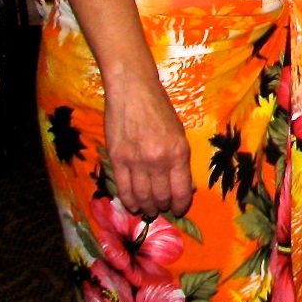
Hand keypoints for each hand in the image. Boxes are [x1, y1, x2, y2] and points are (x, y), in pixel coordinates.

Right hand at [104, 76, 193, 218]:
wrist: (133, 91)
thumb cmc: (160, 109)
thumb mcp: (179, 133)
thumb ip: (180, 160)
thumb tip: (184, 186)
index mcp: (178, 152)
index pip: (181, 189)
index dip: (181, 204)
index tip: (179, 209)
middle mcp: (158, 160)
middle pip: (160, 196)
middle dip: (163, 206)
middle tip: (162, 209)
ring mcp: (136, 161)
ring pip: (141, 196)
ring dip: (146, 207)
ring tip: (148, 209)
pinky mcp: (117, 159)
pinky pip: (123, 188)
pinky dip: (128, 200)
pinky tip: (132, 205)